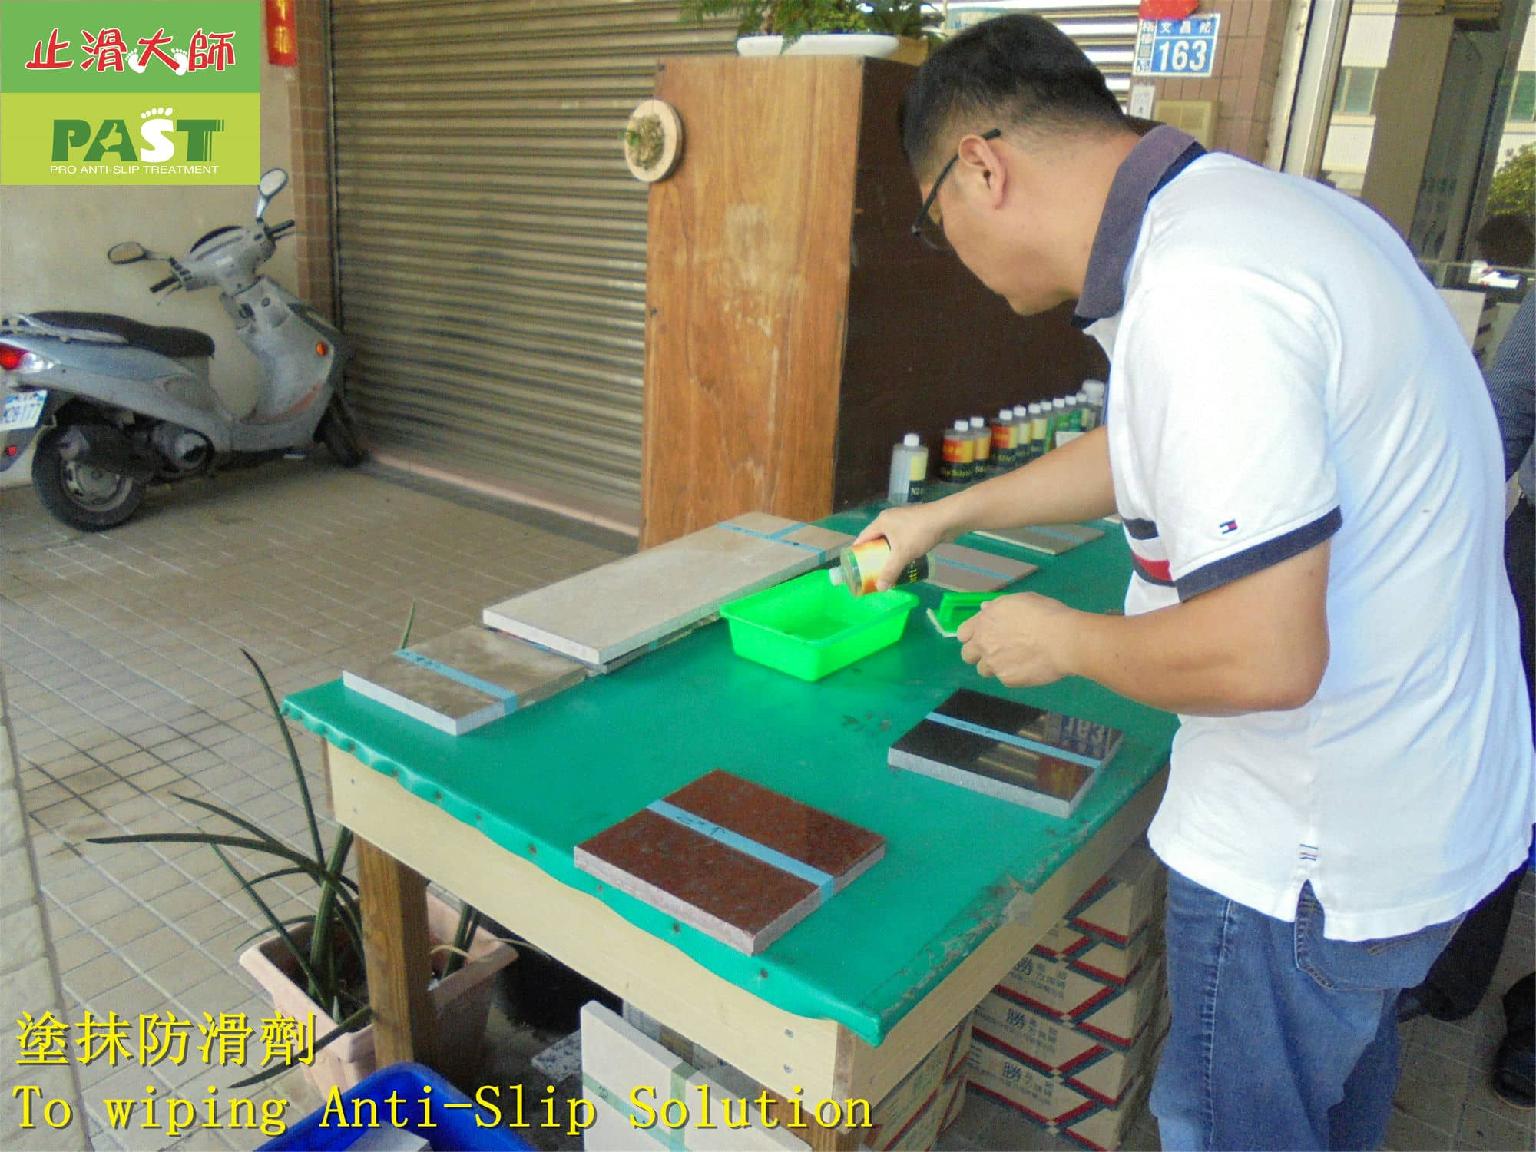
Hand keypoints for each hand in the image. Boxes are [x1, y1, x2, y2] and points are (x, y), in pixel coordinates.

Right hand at [853, 503, 953, 590]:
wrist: (947, 519)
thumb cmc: (920, 533)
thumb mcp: (902, 554)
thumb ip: (890, 571)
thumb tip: (880, 588)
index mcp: (881, 522)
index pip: (863, 537)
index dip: (858, 552)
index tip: (856, 566)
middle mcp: (890, 519)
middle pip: (877, 539)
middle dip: (874, 555)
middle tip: (871, 571)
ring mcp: (904, 521)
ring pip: (891, 540)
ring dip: (889, 554)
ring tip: (887, 569)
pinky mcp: (916, 525)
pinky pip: (903, 540)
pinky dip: (901, 551)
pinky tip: (904, 561)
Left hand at [957, 593, 1080, 686]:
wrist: (1062, 639)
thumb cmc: (1046, 614)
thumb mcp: (1021, 600)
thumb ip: (998, 607)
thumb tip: (984, 608)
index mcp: (985, 620)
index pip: (963, 633)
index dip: (971, 636)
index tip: (981, 637)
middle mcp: (984, 642)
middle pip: (967, 655)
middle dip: (978, 654)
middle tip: (995, 651)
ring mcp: (993, 663)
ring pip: (984, 670)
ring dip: (994, 666)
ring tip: (1015, 660)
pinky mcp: (1006, 679)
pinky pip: (1005, 678)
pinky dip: (1013, 674)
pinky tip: (1029, 666)